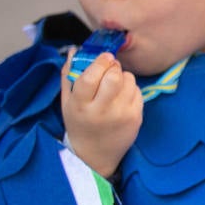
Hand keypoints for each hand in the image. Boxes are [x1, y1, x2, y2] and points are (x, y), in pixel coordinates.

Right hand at [60, 50, 142, 177]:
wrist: (95, 155)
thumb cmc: (79, 124)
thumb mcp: (67, 102)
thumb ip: (69, 75)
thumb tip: (74, 49)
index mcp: (80, 106)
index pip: (91, 77)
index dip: (99, 63)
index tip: (105, 56)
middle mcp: (102, 111)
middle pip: (113, 77)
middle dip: (113, 67)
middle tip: (110, 67)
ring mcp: (122, 115)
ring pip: (129, 80)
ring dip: (123, 76)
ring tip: (115, 84)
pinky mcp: (136, 118)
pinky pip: (138, 91)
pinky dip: (131, 88)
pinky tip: (122, 95)